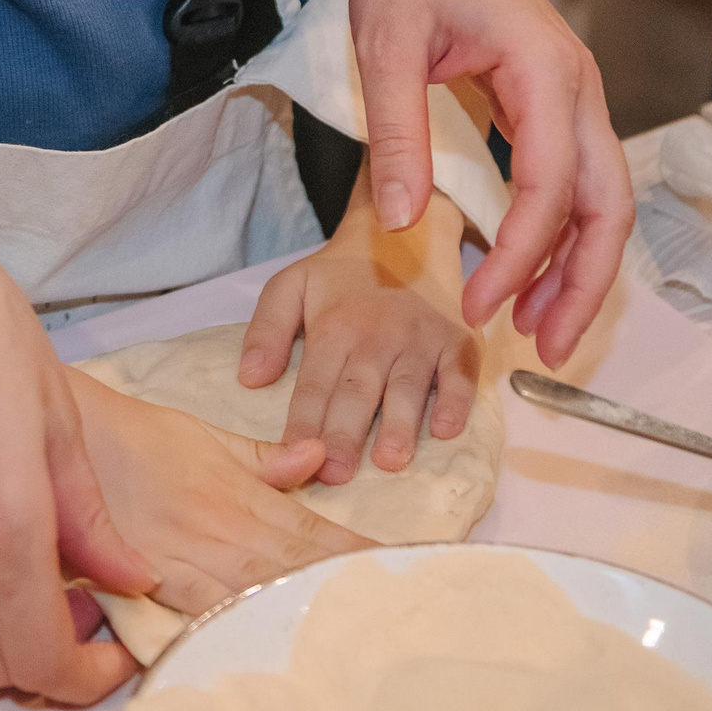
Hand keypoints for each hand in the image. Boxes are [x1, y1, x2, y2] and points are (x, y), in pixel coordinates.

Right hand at [69, 370, 369, 616]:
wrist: (65, 441)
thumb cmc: (132, 437)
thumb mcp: (202, 435)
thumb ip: (261, 457)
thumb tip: (317, 457)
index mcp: (238, 494)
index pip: (310, 528)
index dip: (354, 548)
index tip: (397, 565)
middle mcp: (220, 530)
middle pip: (295, 566)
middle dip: (344, 584)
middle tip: (392, 604)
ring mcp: (187, 560)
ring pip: (259, 592)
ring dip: (302, 607)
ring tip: (350, 624)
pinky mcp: (152, 585)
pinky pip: (204, 612)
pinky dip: (238, 624)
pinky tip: (268, 640)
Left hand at [238, 186, 477, 482]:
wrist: (404, 235)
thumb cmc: (341, 275)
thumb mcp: (291, 286)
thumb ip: (266, 330)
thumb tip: (250, 380)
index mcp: (335, 327)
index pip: (314, 384)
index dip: (303, 422)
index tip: (293, 456)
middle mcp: (378, 336)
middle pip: (358, 393)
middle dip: (345, 435)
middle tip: (335, 475)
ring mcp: (421, 339)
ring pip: (408, 387)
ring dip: (399, 426)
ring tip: (388, 461)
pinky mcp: (458, 341)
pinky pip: (461, 374)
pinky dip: (457, 402)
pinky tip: (445, 429)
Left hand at [266, 0, 627, 357]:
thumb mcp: (385, 42)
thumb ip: (396, 133)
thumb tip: (400, 223)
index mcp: (544, 69)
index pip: (551, 185)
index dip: (521, 257)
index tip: (477, 307)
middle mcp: (576, 84)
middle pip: (608, 202)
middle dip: (583, 282)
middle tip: (542, 350)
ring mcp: (570, 91)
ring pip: (602, 194)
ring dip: (579, 264)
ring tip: (539, 329)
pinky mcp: (549, 97)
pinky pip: (574, 176)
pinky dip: (561, 230)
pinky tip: (525, 270)